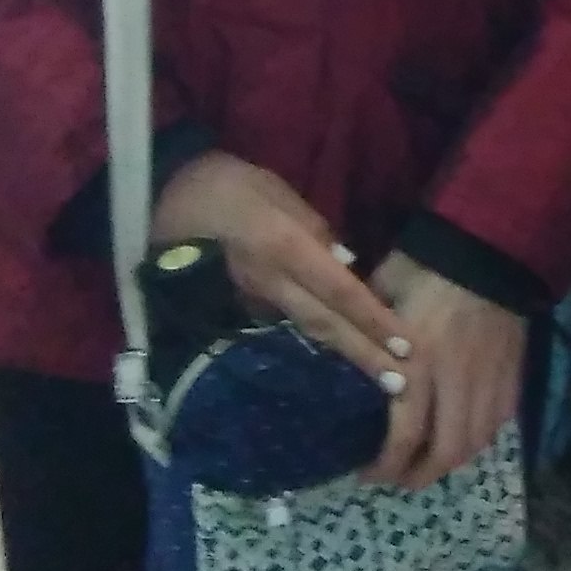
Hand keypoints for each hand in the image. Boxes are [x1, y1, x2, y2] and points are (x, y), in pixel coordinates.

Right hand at [150, 151, 408, 389]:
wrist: (165, 198)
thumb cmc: (228, 185)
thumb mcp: (278, 192)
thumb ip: (315, 228)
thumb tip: (346, 261)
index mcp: (286, 248)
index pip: (339, 291)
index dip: (372, 320)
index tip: (405, 345)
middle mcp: (271, 282)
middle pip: (325, 324)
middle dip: (364, 355)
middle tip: (400, 385)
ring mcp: (251, 299)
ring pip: (305, 331)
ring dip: (342, 354)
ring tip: (375, 379)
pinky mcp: (236, 306)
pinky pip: (282, 325)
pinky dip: (311, 342)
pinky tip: (331, 355)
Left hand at [367, 255, 524, 490]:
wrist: (488, 240)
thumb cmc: (425, 264)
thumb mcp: (382, 291)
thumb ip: (364, 330)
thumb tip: (338, 354)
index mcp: (422, 360)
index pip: (407, 433)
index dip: (386, 465)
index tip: (365, 473)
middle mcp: (459, 377)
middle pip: (448, 451)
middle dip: (420, 475)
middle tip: (397, 476)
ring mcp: (491, 376)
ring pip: (477, 441)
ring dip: (450, 460)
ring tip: (426, 460)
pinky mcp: (513, 369)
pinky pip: (499, 419)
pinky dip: (479, 436)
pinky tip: (461, 432)